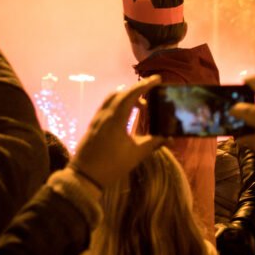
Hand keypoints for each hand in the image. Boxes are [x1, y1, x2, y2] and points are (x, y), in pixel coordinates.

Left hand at [70, 76, 165, 191]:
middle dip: (137, 89)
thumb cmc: (112, 165)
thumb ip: (153, 143)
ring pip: (112, 98)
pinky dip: (119, 103)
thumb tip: (168, 137)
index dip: (144, 85)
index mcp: (115, 119)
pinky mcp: (93, 124)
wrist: (85, 176)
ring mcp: (97, 118)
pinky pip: (107, 106)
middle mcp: (105, 114)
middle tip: (152, 91)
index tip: (157, 79)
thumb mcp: (136, 154)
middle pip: (121, 93)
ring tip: (141, 104)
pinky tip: (127, 114)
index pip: (131, 95)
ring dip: (127, 96)